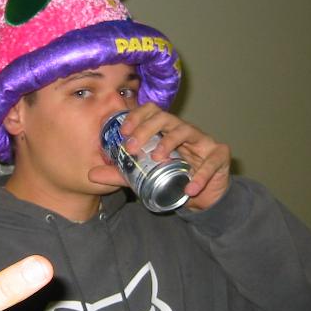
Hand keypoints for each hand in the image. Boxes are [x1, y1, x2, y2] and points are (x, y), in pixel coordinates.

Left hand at [88, 103, 230, 210]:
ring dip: (169, 142)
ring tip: (158, 158)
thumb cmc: (173, 179)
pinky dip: (200, 174)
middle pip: (164, 117)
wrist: (204, 199)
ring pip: (186, 130)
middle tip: (132, 147)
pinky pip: (211, 161)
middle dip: (146, 128)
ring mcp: (202, 141)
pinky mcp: (219, 155)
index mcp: (164, 131)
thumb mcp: (142, 177)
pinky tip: (189, 187)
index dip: (136, 116)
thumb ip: (120, 175)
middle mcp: (183, 130)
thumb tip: (91, 175)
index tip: (122, 132)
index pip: (150, 112)